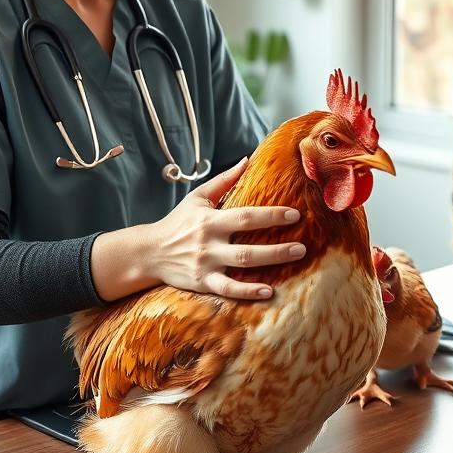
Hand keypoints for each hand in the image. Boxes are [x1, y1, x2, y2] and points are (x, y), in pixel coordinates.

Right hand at [144, 157, 304, 300]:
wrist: (149, 252)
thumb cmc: (178, 222)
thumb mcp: (197, 198)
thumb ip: (223, 181)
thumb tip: (247, 160)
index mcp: (210, 219)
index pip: (246, 216)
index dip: (271, 215)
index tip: (294, 215)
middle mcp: (209, 242)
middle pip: (248, 244)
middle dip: (277, 246)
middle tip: (303, 246)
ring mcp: (206, 264)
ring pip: (242, 265)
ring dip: (270, 262)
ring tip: (295, 258)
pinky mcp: (202, 282)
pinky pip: (228, 289)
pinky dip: (248, 292)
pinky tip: (268, 291)